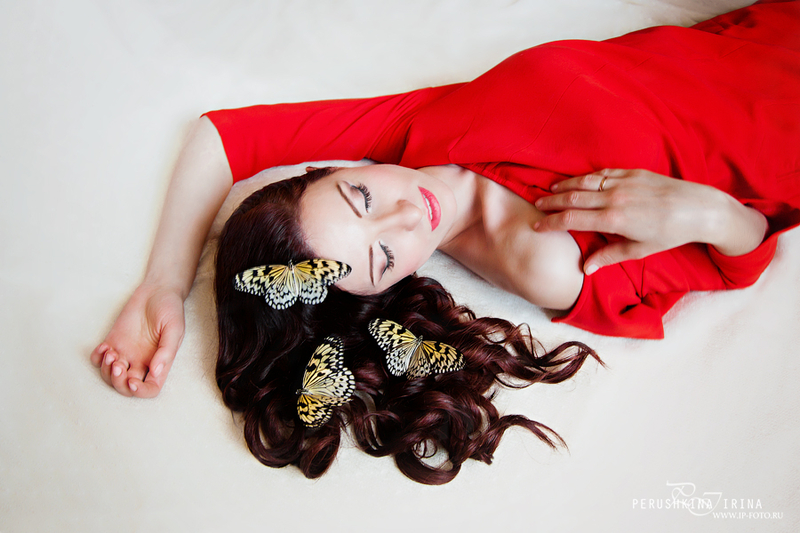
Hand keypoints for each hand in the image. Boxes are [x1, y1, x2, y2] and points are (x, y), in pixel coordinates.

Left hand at [90, 284, 184, 396]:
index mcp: (159, 363)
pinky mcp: (113, 341)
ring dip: (107, 370)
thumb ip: (166, 351)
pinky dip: (97, 358)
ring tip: (111, 352)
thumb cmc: (170, 309)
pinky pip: (98, 359)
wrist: (157, 290)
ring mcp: (126, 352)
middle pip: (126, 386)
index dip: (140, 391)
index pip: (150, 388)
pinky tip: (104, 347)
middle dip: (118, 382)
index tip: (132, 381)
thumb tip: (156, 372)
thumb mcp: (175, 329)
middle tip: (118, 364)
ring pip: (110, 376)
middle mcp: (141, 362)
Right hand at [533, 169, 766, 273]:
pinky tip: (575, 181)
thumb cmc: (671, 234)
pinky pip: (602, 173)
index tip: (536, 226)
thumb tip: (585, 268)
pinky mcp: (633, 173)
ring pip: (584, 182)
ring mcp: (624, 183)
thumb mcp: (640, 250)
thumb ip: (609, 256)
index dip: (551, 222)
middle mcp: (616, 198)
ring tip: (548, 191)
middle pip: (573, 198)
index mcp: (615, 220)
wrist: (699, 209)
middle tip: (535, 205)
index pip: (573, 219)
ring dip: (563, 186)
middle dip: (551, 202)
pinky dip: (585, 177)